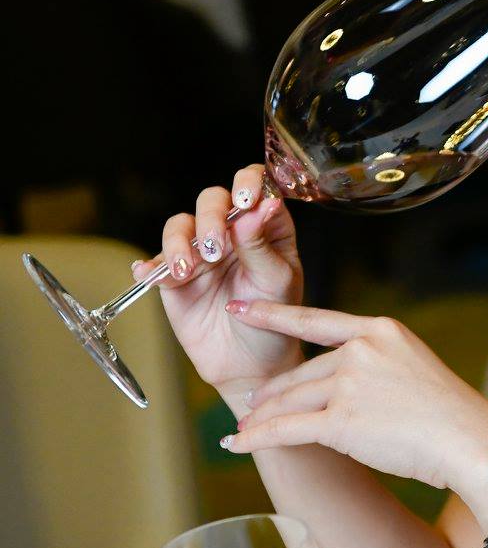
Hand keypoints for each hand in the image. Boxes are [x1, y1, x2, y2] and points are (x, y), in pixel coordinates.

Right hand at [136, 163, 304, 408]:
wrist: (250, 365)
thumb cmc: (274, 322)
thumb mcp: (276, 283)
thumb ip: (262, 245)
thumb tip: (259, 206)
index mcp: (265, 226)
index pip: (256, 185)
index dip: (249, 182)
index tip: (246, 200)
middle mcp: (231, 232)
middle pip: (212, 200)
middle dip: (210, 217)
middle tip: (215, 248)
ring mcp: (200, 252)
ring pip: (180, 225)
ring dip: (179, 242)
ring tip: (188, 269)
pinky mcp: (174, 277)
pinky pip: (156, 262)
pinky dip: (151, 265)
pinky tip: (151, 274)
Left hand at [218, 300, 487, 503]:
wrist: (471, 442)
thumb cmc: (451, 415)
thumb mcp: (414, 368)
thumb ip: (376, 367)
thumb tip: (340, 386)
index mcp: (379, 330)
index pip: (314, 319)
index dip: (272, 315)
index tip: (241, 308)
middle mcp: (360, 350)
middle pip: (302, 373)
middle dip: (274, 392)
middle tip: (252, 401)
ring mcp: (349, 384)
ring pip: (292, 402)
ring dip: (263, 417)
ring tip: (245, 426)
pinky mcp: (341, 421)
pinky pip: (286, 430)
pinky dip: (256, 438)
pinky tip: (235, 443)